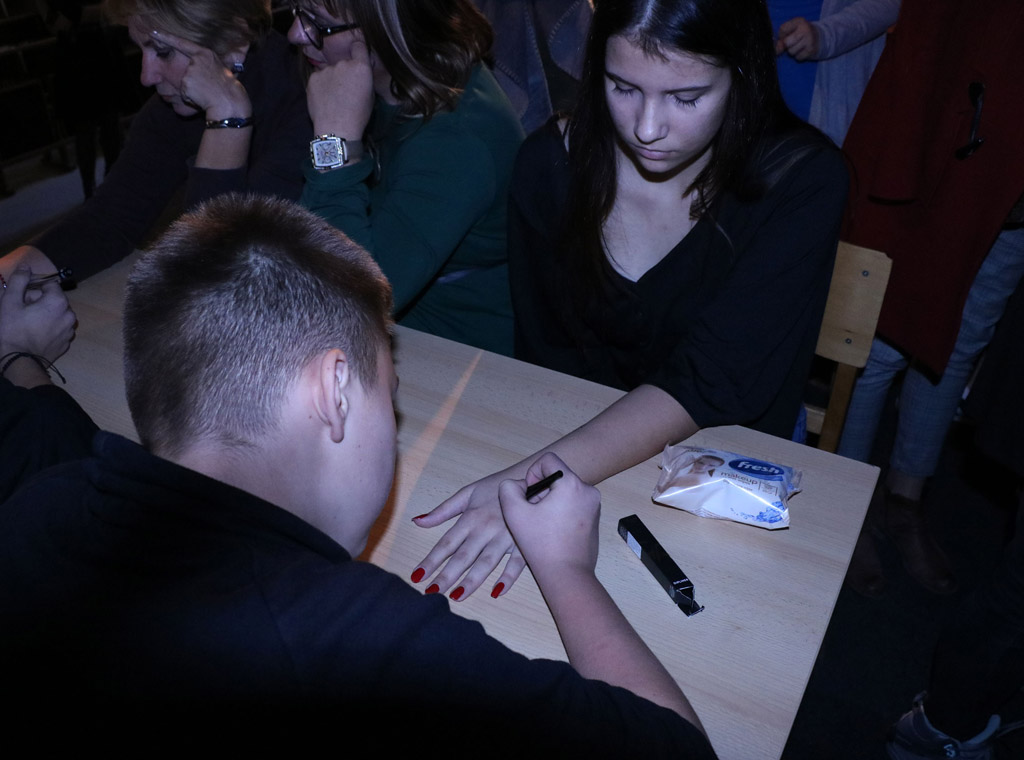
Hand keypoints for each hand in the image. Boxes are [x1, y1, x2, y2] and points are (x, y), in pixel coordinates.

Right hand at [0, 266, 75, 360]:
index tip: (22, 298)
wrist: (18, 360)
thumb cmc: (12, 329)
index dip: (33, 289)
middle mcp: (70, 315)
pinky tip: (34, 334)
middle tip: (21, 312)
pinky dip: (48, 328)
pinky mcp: (66, 343)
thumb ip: (19, 280)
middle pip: (54, 300)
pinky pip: (57, 329)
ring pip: (56, 315)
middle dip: (38, 302)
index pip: (49, 285)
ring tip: (27, 324)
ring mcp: (69, 331)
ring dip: (44, 315)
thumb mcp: (10, 301)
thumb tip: (26, 266)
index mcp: (59, 302)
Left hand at [151, 29, 251, 119]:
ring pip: (185, 83)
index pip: (182, 43)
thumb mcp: (221, 69)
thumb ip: (206, 65)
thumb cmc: (229, 90)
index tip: (153, 32)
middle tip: (210, 88)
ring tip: (208, 93)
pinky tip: (202, 98)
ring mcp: (190, 71)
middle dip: (194, 81)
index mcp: (206, 54)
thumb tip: (194, 68)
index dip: (166, 37)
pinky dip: (191, 98)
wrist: (230, 103)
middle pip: (186, 70)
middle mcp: (196, 60)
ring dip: (193, 90)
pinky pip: (184, 93)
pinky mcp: (185, 83)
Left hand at [307, 39, 374, 139]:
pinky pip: (319, 78)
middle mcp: (343, 64)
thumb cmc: (358, 116)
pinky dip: (321, 85)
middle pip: (344, 62)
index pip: (359, 46)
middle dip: (345, 71)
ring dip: (332, 79)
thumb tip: (359, 72)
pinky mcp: (313, 78)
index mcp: (361, 68)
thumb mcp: (370, 95)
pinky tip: (324, 99)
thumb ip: (364, 78)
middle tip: (346, 89)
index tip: (357, 56)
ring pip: (330, 70)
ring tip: (333, 97)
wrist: (336, 129)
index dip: (358, 50)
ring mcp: (326, 70)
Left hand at [411, 467, 526, 599]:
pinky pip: (517, 563)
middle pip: (463, 556)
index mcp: (470, 518)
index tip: (417, 577)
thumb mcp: (467, 494)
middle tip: (431, 593)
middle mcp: (485, 529)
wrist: (531, 478)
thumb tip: (417, 521)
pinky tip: (496, 592)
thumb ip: (442, 511)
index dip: (431, 561)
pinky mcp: (524, 542)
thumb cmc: (497, 486)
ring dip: (472, 580)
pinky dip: (508, 578)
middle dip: (446, 575)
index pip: (446, 544)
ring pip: (486, 562)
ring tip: (457, 596)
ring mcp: (505, 537)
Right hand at [499, 454, 601, 582]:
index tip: (528, 496)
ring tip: (540, 525)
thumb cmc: (541, 544)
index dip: (532, 475)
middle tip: (532, 514)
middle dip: (541, 492)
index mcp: (572, 484)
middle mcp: (588, 491)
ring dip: (549, 503)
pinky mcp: (595, 519)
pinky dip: (560, 512)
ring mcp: (594, 506)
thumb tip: (518, 485)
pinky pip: (574, 505)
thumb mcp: (514, 513)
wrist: (567, 575)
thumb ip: (509, 489)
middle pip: (557, 477)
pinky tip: (551, 532)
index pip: (548, 460)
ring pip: (565, 492)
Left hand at [775, 17, 820, 60]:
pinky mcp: (812, 50)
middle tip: (794, 42)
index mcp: (799, 21)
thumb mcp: (793, 30)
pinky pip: (798, 57)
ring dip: (793, 51)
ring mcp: (809, 39)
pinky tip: (803, 50)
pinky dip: (799, 56)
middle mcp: (805, 29)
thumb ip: (782, 38)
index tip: (786, 36)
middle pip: (786, 42)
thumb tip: (777, 50)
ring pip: (791, 51)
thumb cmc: (802, 34)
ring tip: (799, 46)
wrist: (820, 38)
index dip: (782, 35)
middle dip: (787, 45)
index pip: (783, 29)